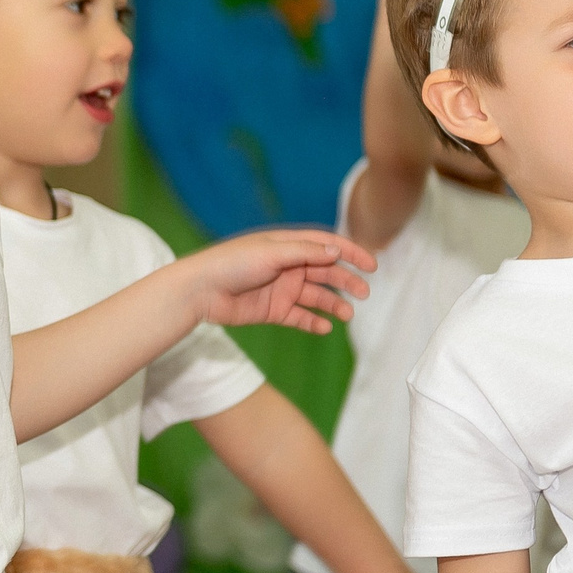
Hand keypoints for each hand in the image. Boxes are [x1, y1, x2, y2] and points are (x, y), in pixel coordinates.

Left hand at [179, 231, 374, 335]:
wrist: (201, 290)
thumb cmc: (232, 263)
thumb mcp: (271, 253)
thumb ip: (304, 252)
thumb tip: (335, 250)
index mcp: (288, 245)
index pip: (326, 245)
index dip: (350, 252)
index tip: (372, 264)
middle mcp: (287, 265)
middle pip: (325, 272)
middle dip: (347, 281)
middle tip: (364, 292)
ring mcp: (281, 289)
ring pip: (316, 296)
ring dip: (333, 304)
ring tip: (347, 315)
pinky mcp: (273, 310)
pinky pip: (299, 317)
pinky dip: (313, 322)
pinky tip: (325, 327)